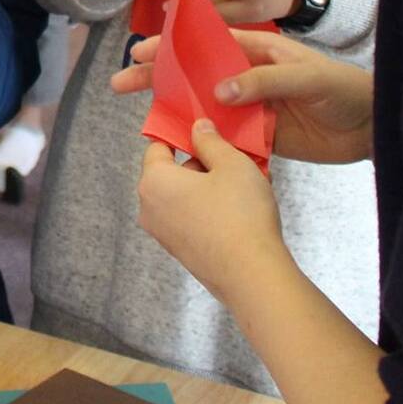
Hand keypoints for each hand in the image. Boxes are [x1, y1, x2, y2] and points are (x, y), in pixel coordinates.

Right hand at [111, 30, 373, 163]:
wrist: (374, 128)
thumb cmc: (345, 90)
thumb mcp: (307, 77)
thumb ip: (263, 81)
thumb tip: (218, 91)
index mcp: (258, 50)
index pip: (206, 44)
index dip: (173, 46)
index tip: (141, 50)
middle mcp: (247, 76)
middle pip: (194, 74)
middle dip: (158, 76)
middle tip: (120, 82)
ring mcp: (251, 107)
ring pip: (203, 106)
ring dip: (172, 109)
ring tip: (138, 114)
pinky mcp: (259, 136)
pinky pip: (223, 137)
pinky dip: (200, 141)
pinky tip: (175, 146)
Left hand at [136, 122, 289, 300]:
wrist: (252, 276)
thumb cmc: (240, 214)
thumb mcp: (231, 164)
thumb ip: (210, 140)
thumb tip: (197, 127)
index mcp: (153, 182)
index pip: (158, 146)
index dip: (181, 134)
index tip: (206, 131)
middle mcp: (150, 209)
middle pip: (172, 173)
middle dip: (202, 163)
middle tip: (235, 158)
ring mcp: (164, 235)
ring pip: (185, 197)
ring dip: (210, 186)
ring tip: (246, 183)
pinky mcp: (182, 253)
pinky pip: (192, 219)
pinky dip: (211, 209)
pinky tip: (242, 209)